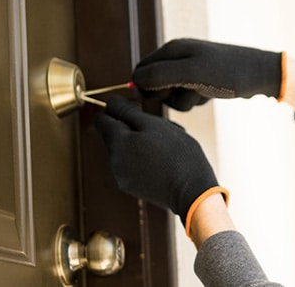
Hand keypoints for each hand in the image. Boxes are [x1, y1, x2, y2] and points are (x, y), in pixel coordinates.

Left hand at [95, 95, 216, 222]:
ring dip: (138, 144)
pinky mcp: (130, 186)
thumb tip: (110, 103)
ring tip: (164, 149)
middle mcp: (113, 160)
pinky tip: (162, 162)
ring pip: (123, 149)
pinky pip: (130, 165)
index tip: (137, 110)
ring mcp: (120, 175)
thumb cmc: (178, 155)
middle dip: (132, 128)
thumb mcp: (156, 125)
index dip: (118, 110)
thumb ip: (129, 112)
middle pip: (114, 134)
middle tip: (160, 132)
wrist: (192, 191)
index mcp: (118, 142)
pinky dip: (141, 159)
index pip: (102, 118)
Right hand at [133, 38, 282, 110]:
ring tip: (203, 93)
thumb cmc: (228, 73)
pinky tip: (210, 95)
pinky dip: (196, 100)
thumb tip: (136, 82)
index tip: (165, 96)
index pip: (140, 72)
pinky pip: (186, 97)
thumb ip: (161, 76)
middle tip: (188, 93)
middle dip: (168, 96)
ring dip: (184, 101)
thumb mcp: (192, 75)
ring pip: (171, 94)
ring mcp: (190, 69)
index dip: (146, 89)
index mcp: (172, 50)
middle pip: (154, 85)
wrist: (261, 75)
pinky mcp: (201, 80)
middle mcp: (179, 57)